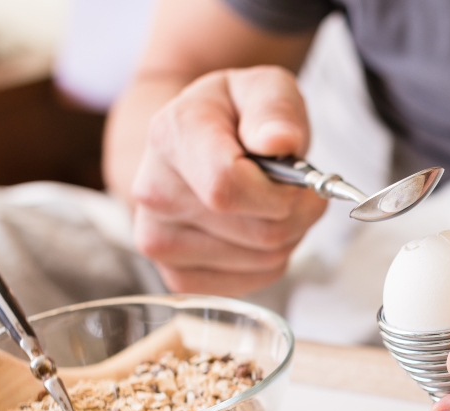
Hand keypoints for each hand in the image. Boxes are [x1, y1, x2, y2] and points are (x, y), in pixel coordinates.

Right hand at [130, 66, 326, 295]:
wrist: (195, 142)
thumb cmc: (235, 116)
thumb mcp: (263, 88)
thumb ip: (275, 108)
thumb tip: (279, 140)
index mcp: (170, 136)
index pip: (228, 187)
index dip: (280, 191)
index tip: (294, 177)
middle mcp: (153, 192)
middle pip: (260, 231)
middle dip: (296, 211)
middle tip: (293, 189)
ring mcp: (159, 241)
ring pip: (264, 259)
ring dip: (289, 234)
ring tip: (271, 204)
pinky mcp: (177, 276)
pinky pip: (254, 282)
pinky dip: (271, 260)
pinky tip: (257, 229)